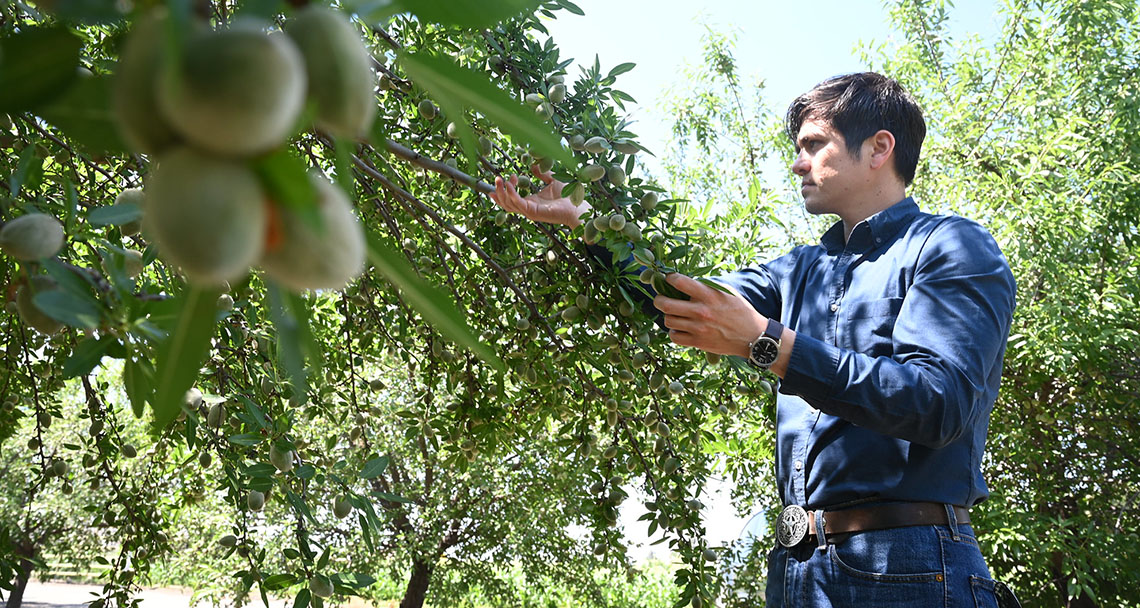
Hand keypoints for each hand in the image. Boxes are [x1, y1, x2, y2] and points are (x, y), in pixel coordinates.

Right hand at [489, 165, 590, 227]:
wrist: (577, 206)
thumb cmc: (567, 196)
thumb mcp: (552, 180)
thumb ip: (542, 174)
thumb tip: (533, 166)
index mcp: (531, 202)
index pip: (511, 199)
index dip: (506, 188)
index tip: (511, 175)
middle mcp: (528, 208)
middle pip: (505, 203)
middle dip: (498, 191)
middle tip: (497, 178)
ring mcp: (529, 211)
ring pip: (508, 205)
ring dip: (502, 192)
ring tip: (501, 180)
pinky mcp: (533, 212)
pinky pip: (518, 204)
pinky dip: (511, 194)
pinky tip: (509, 185)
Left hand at [652, 273, 766, 357]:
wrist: (753, 336)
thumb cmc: (740, 312)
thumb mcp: (727, 292)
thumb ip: (708, 286)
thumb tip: (688, 282)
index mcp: (709, 295)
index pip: (680, 282)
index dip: (670, 279)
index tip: (669, 280)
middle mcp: (701, 311)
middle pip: (665, 304)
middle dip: (658, 300)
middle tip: (660, 299)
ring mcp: (698, 328)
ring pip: (668, 321)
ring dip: (668, 317)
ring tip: (674, 315)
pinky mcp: (698, 343)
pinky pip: (674, 337)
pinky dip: (674, 332)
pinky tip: (680, 329)